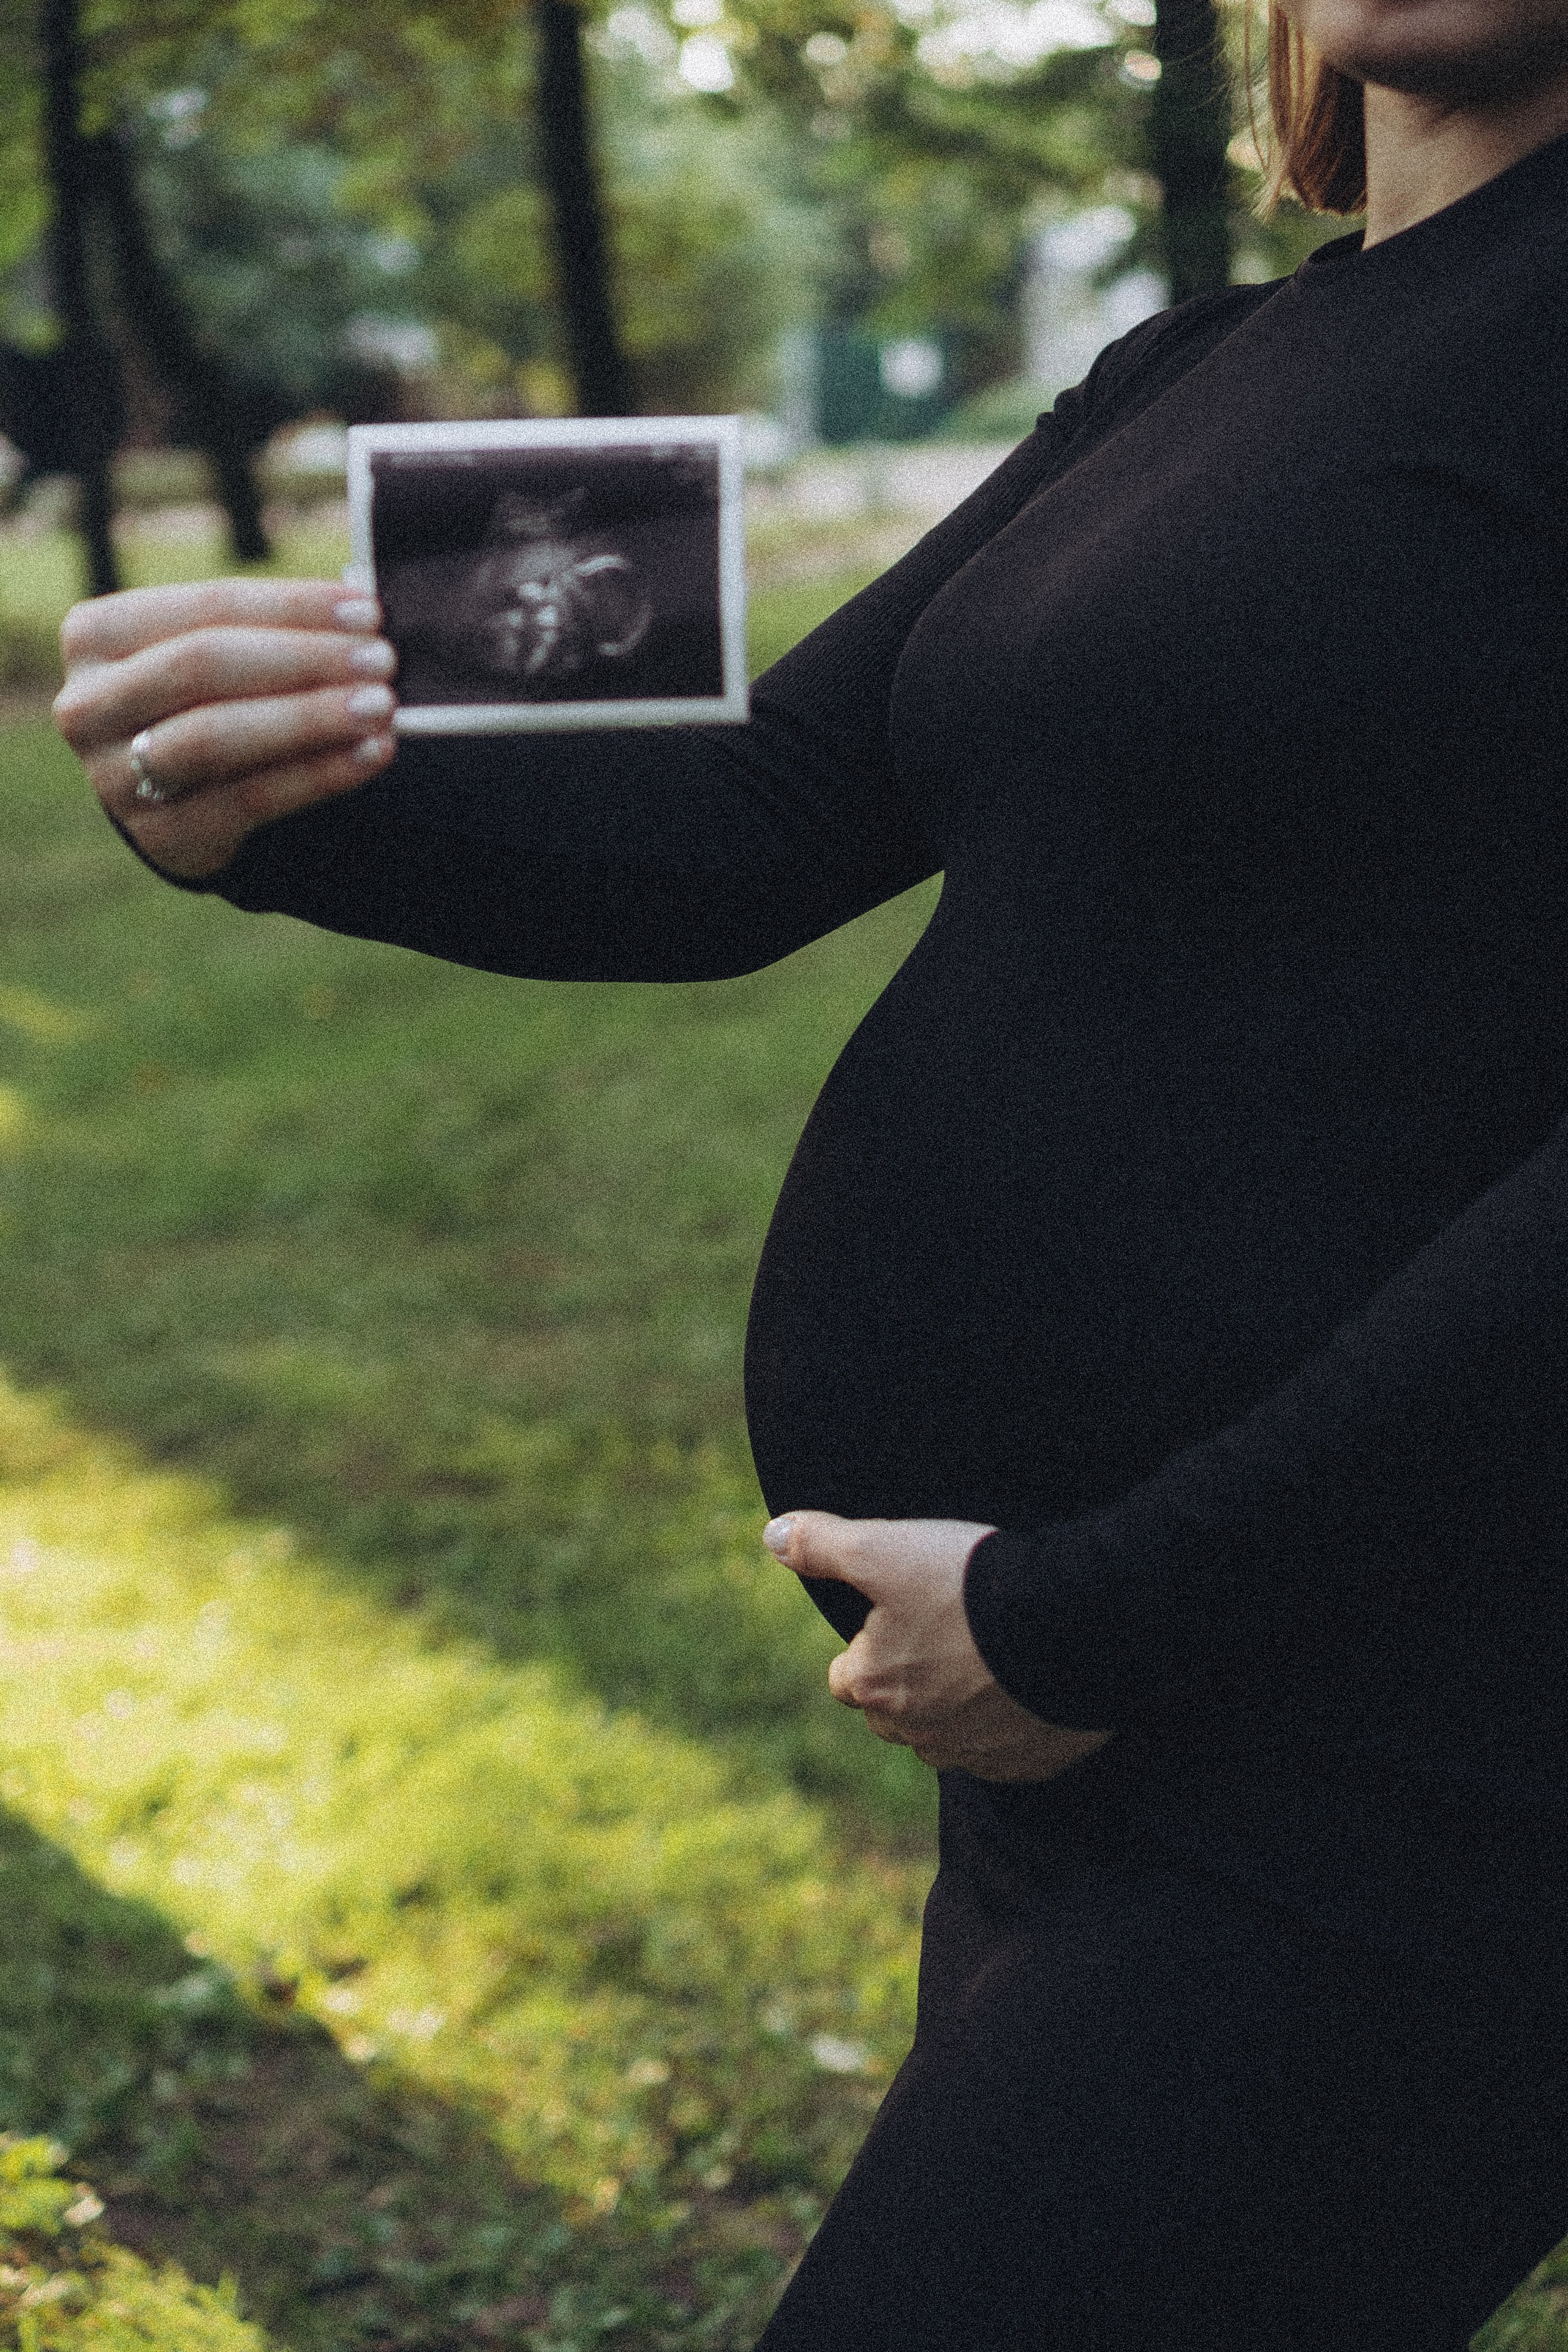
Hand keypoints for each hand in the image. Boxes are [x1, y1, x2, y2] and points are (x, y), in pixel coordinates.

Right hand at [53, 577, 399, 880]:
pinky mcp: (161, 835)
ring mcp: (115, 776)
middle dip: (303, 659)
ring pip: (216, 735)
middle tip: (382, 660)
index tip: (369, 610)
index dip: (293, 606)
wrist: (178, 797)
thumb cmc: (212, 701)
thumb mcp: (220, 653)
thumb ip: (268, 628)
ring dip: (310, 717)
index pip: (207, 606)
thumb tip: (363, 605)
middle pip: (203, 665)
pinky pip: (249, 799)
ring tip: (381, 706)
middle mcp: (89, 703)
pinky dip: (318, 774)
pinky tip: (371, 754)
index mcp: (96, 634)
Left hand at [763, 1511, 1112, 1782]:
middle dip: (908, 1683)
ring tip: (989, 1656)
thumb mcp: (885, 1548)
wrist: (1071, 1623)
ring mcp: (977, 1755)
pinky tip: (1028, 1684)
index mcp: (876, 1689)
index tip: (898, 1614)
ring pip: (949, 1736)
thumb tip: (771, 1536)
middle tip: (946, 1632)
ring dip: (959, 1707)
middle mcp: (919, 1736)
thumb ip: (823, 1545)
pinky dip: (1011, 1724)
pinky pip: (1006, 1751)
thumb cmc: (969, 1584)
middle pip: (894, 1715)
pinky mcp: (1030, 1763)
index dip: (867, 1645)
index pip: (846, 1679)